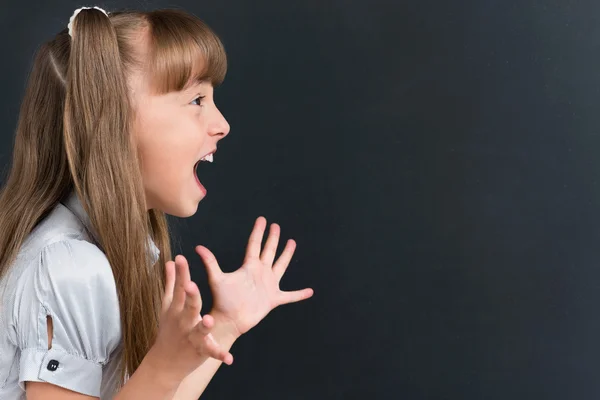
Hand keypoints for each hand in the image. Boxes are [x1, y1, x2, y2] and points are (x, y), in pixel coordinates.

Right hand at [148, 255, 233, 386]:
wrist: (165, 362)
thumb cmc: (169, 329)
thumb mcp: (168, 306)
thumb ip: (171, 283)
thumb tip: (169, 261)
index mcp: (177, 309)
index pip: (179, 288)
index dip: (180, 273)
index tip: (179, 258)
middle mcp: (183, 321)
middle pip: (189, 306)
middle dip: (190, 295)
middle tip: (190, 285)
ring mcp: (191, 337)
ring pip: (199, 330)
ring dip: (204, 326)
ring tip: (209, 320)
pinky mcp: (201, 351)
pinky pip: (212, 351)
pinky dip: (220, 354)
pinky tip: (230, 358)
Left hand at [196, 216, 313, 337]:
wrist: (229, 320)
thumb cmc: (222, 301)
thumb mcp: (217, 279)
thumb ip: (210, 263)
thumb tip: (198, 247)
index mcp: (249, 267)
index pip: (255, 245)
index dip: (259, 232)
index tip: (263, 219)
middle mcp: (260, 273)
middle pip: (269, 251)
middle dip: (273, 239)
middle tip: (277, 226)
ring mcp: (268, 285)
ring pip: (281, 266)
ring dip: (286, 255)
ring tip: (292, 243)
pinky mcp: (273, 299)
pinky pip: (290, 296)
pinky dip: (299, 294)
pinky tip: (310, 291)